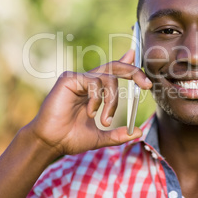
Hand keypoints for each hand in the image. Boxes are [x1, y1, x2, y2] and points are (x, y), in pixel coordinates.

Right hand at [26, 49, 151, 156]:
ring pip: (109, 78)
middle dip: (134, 72)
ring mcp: (78, 78)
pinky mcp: (69, 78)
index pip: (113, 72)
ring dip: (112, 101)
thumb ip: (118, 134)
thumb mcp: (100, 137)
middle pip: (116, 67)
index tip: (135, 55)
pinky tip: (90, 113)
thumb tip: (138, 132)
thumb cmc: (70, 138)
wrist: (50, 143)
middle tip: (147, 84)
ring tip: (104, 121)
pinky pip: (94, 83)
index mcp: (95, 91)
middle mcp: (88, 81)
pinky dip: (97, 99)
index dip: (125, 62)